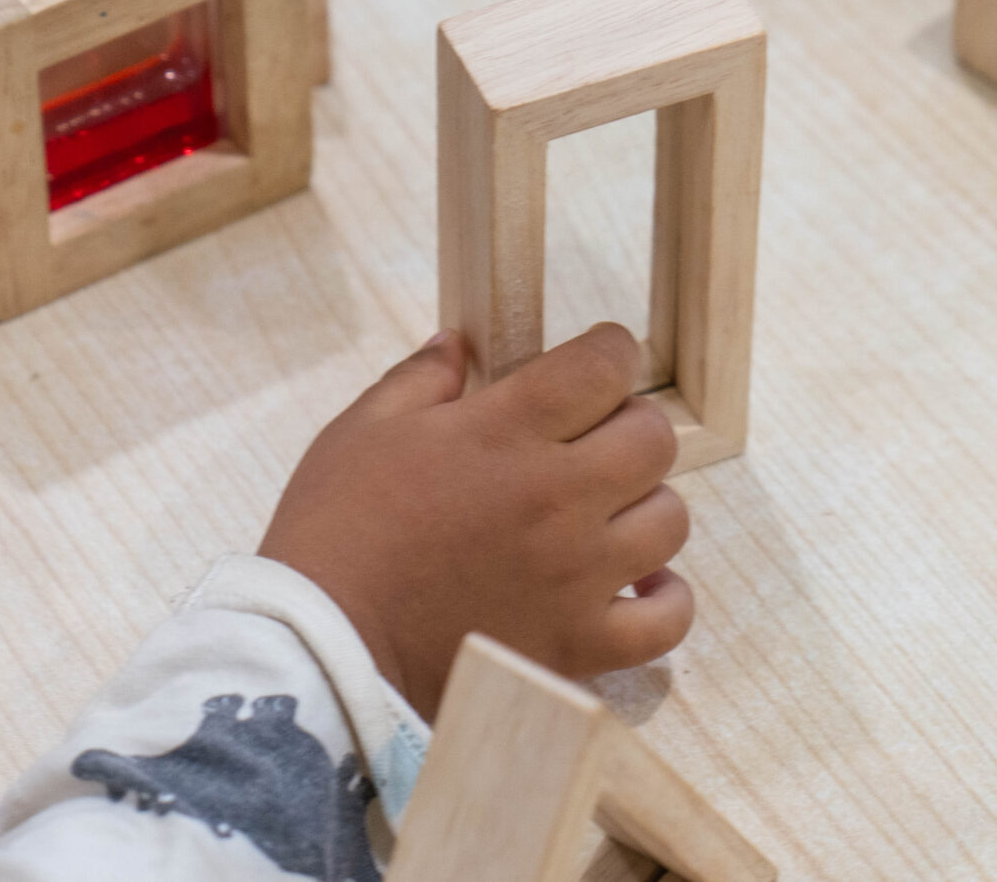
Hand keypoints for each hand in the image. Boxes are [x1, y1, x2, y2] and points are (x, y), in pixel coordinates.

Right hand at [259, 323, 691, 715]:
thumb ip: (418, 379)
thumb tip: (456, 343)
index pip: (603, 366)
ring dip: (642, 506)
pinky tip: (635, 583)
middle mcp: (556, 497)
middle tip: (590, 439)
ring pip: (669, 520)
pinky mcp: (579, 644)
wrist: (326, 653)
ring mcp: (576, 575)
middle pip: (652, 438)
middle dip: (628, 424)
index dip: (609, 351)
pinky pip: (666, 620)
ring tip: (602, 514)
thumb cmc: (335, 534)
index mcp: (504, 432)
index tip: (595, 361)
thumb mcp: (361, 432)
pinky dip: (664, 599)